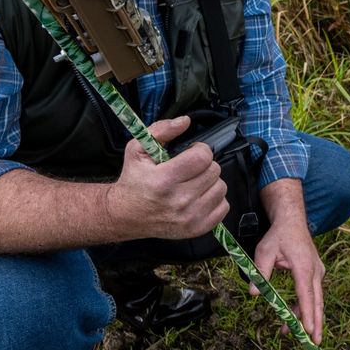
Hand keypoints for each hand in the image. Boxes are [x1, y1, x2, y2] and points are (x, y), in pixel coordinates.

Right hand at [106, 115, 228, 239]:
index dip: (200, 150)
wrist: (125, 215)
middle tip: (190, 169)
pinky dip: (215, 199)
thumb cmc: (134, 180)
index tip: (191, 152)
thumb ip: (161, 130)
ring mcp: (190, 217)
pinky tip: (199, 196)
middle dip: (204, 165)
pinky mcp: (197, 229)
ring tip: (194, 182)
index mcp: (164, 180)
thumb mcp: (137, 149)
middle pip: (214, 171)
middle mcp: (179, 201)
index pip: (202, 157)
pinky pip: (224, 207)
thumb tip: (185, 121)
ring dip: (210, 182)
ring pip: (221, 187)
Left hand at [252, 215, 325, 342]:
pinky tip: (292, 317)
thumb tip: (255, 293)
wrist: (292, 221)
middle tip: (314, 343)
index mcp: (304, 267)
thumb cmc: (278, 236)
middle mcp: (315, 271)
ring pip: (315, 300)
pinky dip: (304, 307)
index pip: (306, 295)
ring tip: (293, 334)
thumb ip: (260, 272)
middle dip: (315, 323)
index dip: (307, 314)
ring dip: (306, 317)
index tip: (308, 331)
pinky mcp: (315, 274)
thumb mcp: (264, 251)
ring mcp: (317, 273)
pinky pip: (312, 294)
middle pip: (317, 302)